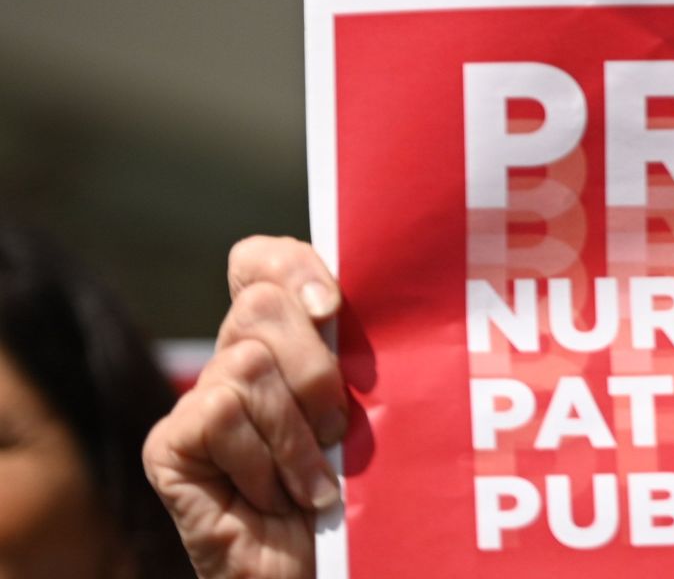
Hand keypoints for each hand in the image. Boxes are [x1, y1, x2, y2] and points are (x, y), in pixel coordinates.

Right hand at [143, 237, 346, 578]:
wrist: (316, 572)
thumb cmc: (355, 496)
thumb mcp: (369, 412)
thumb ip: (355, 355)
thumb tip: (362, 301)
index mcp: (281, 344)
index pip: (260, 263)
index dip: (291, 264)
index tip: (331, 306)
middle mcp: (231, 362)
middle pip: (261, 306)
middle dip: (315, 369)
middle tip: (336, 431)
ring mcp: (194, 404)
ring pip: (248, 366)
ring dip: (296, 438)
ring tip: (312, 484)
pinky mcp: (167, 446)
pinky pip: (219, 413)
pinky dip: (262, 462)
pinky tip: (272, 499)